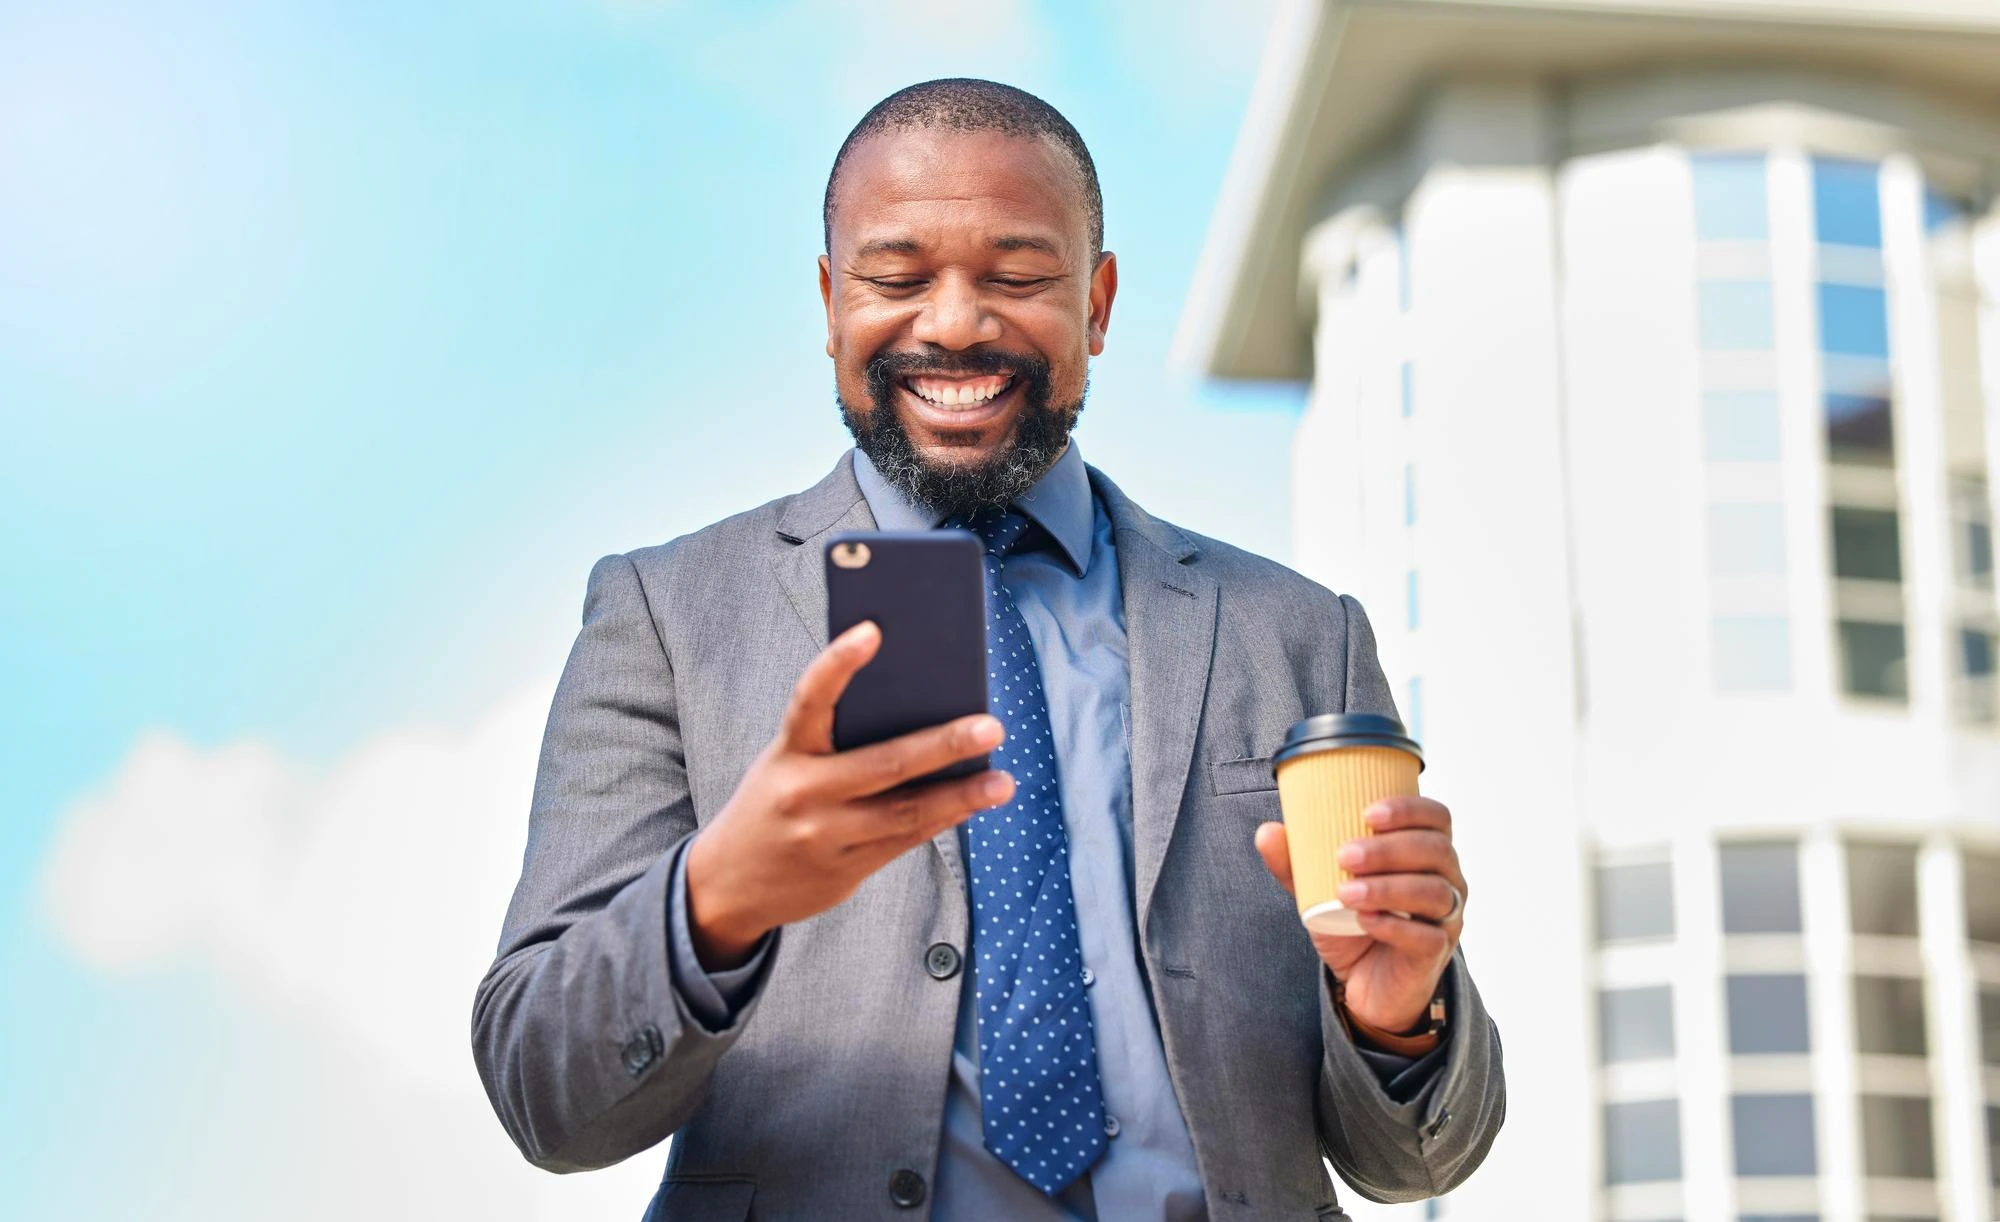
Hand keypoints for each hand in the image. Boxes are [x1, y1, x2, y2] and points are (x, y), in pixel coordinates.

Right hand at [684, 621, 1014, 968]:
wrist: (727, 884)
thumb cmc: (772, 802)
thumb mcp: (787, 763)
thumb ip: (837, 741)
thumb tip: (920, 714)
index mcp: (786, 754)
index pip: (810, 699)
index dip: (838, 663)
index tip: (873, 629)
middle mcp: (804, 794)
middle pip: (885, 764)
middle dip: (943, 744)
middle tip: (992, 726)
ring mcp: (826, 837)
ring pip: (906, 813)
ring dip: (961, 796)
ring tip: (1003, 781)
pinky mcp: (845, 871)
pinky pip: (904, 841)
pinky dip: (942, 820)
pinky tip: (973, 803)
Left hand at [1254, 796, 1465, 1032]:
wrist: (1364, 983)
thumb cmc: (1351, 922)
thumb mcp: (1319, 890)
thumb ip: (1296, 862)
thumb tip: (1267, 832)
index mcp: (1426, 852)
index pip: (1436, 818)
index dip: (1409, 809)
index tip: (1367, 813)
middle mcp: (1446, 880)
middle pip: (1435, 851)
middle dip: (1389, 849)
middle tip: (1344, 855)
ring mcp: (1445, 918)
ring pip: (1433, 892)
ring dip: (1387, 888)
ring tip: (1345, 893)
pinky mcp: (1435, 953)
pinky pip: (1426, 937)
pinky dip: (1394, 927)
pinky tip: (1365, 921)